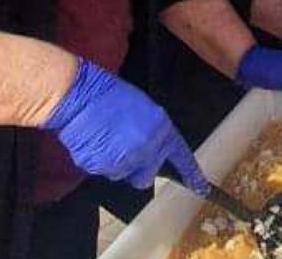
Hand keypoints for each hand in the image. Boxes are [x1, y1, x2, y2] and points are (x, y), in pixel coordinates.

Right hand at [43, 59, 207, 193]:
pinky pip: (103, 171)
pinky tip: (96, 142)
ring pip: (123, 174)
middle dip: (138, 169)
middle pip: (146, 176)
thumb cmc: (112, 96)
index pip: (180, 156)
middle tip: (125, 149)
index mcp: (161, 130)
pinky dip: (100, 161)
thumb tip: (155, 150)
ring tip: (107, 138)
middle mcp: (146, 149)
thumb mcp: (146, 109)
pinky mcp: (101, 166)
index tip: (201, 187)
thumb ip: (155, 133)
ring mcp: (123, 160)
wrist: (81, 95)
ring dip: (117, 163)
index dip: (191, 173)